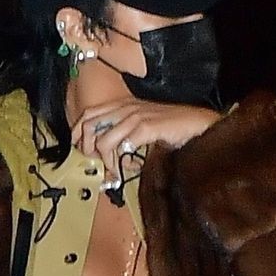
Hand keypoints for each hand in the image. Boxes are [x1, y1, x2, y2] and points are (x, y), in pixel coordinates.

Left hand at [70, 99, 218, 183]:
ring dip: (106, 162)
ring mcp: (136, 116)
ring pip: (103, 140)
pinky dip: (122, 163)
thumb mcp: (143, 127)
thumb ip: (124, 135)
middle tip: (99, 164)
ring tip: (115, 171)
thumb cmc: (173, 128)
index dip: (78, 133)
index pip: (89, 114)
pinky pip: (122, 147)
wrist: (197, 124)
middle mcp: (126, 107)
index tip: (79, 150)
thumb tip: (108, 153)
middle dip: (89, 150)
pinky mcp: (146, 127)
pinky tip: (129, 168)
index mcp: (124, 105)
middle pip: (90, 126)